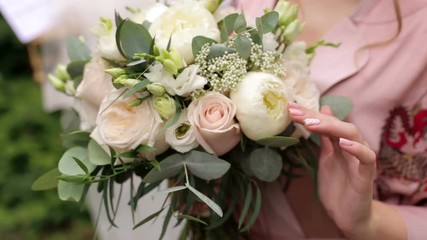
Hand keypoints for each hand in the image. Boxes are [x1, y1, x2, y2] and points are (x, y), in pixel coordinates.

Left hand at [288, 102, 388, 238]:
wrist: (348, 216)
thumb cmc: (337, 187)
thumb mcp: (326, 158)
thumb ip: (324, 138)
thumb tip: (321, 112)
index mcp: (341, 142)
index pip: (326, 122)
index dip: (309, 114)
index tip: (290, 108)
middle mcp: (353, 146)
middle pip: (337, 124)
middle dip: (315, 116)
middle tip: (295, 112)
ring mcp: (361, 159)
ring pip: (352, 134)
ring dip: (331, 126)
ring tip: (312, 123)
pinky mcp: (367, 175)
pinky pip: (366, 158)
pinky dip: (357, 149)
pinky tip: (342, 142)